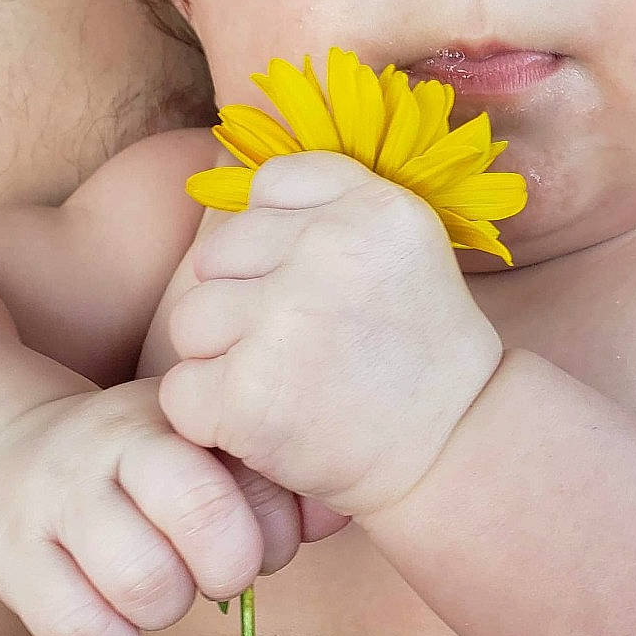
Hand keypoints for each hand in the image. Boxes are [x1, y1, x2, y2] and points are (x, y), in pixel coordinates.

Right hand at [0, 378, 302, 635]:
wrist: (14, 451)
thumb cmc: (143, 465)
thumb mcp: (205, 444)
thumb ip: (273, 474)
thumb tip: (330, 516)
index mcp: (171, 413)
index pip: (251, 465)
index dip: (277, 527)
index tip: (263, 538)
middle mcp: (108, 446)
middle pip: (200, 512)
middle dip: (230, 566)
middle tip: (216, 573)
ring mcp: (55, 501)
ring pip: (145, 584)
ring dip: (169, 608)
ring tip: (160, 591)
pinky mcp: (12, 560)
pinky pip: (83, 633)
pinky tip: (118, 623)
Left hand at [159, 153, 503, 519]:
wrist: (453, 451)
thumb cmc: (418, 356)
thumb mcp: (405, 248)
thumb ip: (334, 210)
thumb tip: (240, 194)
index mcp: (372, 206)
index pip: (270, 184)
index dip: (274, 238)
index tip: (312, 284)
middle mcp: (328, 249)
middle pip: (217, 256)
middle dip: (242, 304)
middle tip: (301, 349)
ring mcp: (285, 318)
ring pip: (191, 320)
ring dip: (222, 360)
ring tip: (285, 387)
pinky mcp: (248, 391)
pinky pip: (181, 390)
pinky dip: (211, 418)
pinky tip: (267, 425)